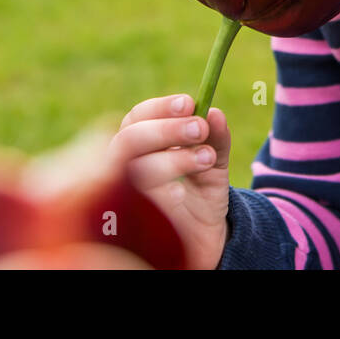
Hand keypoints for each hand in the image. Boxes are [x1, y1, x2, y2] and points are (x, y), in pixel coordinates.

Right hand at [108, 93, 230, 269]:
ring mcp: (124, 192)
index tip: (189, 103)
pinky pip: (137, 202)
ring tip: (206, 158)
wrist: (203, 235)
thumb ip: (215, 138)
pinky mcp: (131, 219)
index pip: (139, 116)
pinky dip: (161, 191)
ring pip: (135, 168)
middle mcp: (124, 164)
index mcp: (141, 141)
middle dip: (166, 129)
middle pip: (130, 138)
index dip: (161, 108)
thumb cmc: (201, 190)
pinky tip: (182, 191)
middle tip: (200, 128)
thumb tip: (215, 114)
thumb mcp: (214, 162)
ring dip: (173, 158)